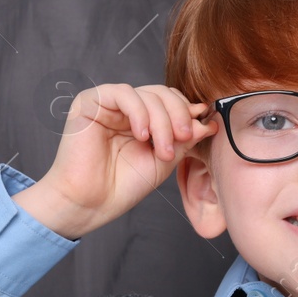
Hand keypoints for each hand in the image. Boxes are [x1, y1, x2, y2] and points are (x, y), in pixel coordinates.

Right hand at [25, 83, 216, 236]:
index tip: (205, 127)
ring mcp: (109, 105)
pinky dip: (139, 112)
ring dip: (162, 121)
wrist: (90, 203)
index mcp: (144, 121)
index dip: (188, 111)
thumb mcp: (163, 161)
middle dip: (178, 115)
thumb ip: (184, 140)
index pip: (171, 102)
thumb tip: (208, 121)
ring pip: (147, 94)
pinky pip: (123, 93)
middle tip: (183, 138)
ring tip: (161, 149)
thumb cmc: (121, 186)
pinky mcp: (91, 102)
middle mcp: (127, 110)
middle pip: (163, 94)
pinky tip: (141, 136)